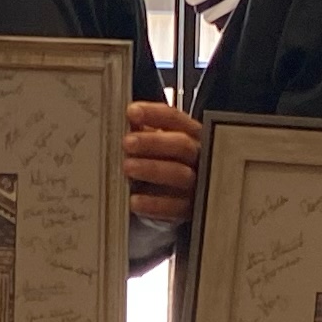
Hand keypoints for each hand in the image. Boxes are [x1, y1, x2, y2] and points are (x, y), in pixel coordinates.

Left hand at [125, 102, 201, 226]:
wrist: (178, 197)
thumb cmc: (164, 162)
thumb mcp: (156, 143)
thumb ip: (141, 132)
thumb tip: (124, 123)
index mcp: (189, 133)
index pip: (174, 118)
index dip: (153, 114)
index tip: (132, 112)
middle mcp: (198, 156)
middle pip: (181, 144)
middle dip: (153, 142)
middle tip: (127, 142)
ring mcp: (196, 183)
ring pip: (179, 174)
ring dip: (152, 169)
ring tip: (128, 167)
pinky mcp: (190, 209)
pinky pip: (174, 206)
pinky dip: (154, 204)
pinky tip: (135, 200)